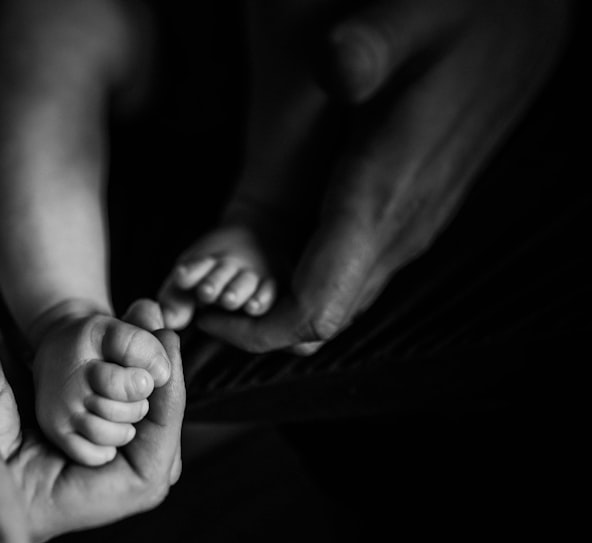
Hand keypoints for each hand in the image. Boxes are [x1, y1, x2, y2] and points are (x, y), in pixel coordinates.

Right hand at [0, 258, 182, 542]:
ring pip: (129, 428)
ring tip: (148, 317)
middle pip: (139, 458)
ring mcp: (39, 451)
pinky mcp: (43, 418)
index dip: (162, 428)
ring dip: (149, 376)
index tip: (166, 357)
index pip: (128, 487)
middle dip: (162, 394)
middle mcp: (31, 489)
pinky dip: (126, 364)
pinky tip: (130, 321)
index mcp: (11, 507)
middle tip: (159, 326)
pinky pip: (109, 403)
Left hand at [198, 0, 570, 352]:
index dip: (255, 331)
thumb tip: (334, 64)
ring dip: (279, 301)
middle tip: (204, 298)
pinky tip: (273, 250)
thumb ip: (368, 48)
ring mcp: (406, 229)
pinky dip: (304, 277)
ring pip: (337, 298)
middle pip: (321, 317)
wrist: (519, 33)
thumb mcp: (414, 17)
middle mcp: (397, 229)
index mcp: (383, 196)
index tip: (206, 315)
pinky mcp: (407, 219)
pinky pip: (349, 271)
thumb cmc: (466, 23)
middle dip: (257, 320)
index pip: (317, 307)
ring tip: (228, 278)